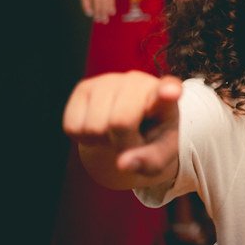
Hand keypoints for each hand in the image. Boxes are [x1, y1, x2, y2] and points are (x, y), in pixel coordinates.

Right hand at [64, 72, 181, 177]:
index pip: (168, 89)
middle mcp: (138, 81)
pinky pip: (73, 126)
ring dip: (102, 139)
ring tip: (115, 131)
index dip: (168, 91)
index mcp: (167, 94)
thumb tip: (123, 163)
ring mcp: (109, 80)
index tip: (171, 92)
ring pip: (94, 126)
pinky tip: (99, 126)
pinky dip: (83, 137)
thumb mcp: (160, 153)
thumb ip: (150, 161)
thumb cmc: (150, 137)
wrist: (129, 126)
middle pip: (121, 121)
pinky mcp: (84, 87)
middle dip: (122, 142)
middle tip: (130, 139)